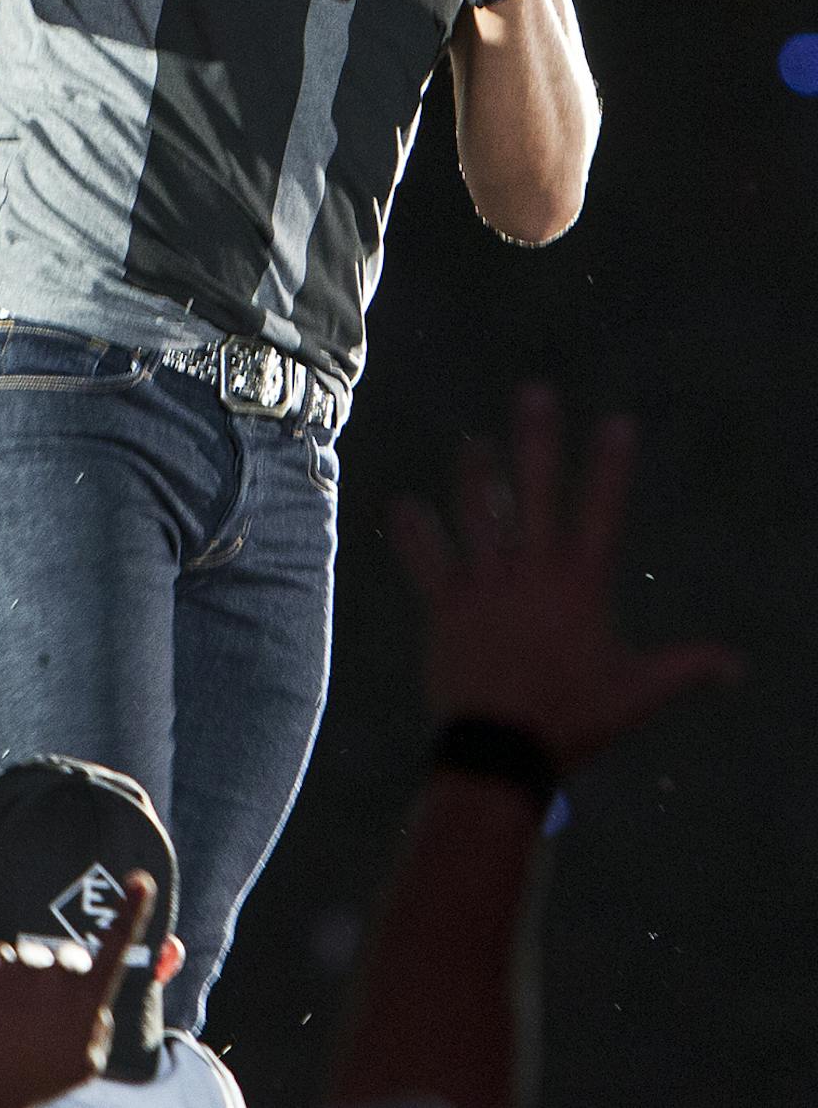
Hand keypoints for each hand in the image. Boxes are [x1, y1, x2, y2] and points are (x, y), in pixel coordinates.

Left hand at [0, 873, 153, 1107]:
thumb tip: (100, 1000)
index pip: (115, 947)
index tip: (139, 880)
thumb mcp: (86, 1061)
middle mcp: (54, 975)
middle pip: (64, 956)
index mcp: (85, 998)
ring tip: (10, 1017)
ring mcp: (18, 968)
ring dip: (21, 978)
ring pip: (26, 957)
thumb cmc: (40, 1077)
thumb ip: (98, 1023)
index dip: (131, 912)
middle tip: (41, 1015)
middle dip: (57, 976)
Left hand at [391, 386, 740, 773]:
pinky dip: (413, 533)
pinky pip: (425, 560)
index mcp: (580, 587)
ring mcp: (485, 585)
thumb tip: (738, 665)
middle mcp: (532, 573)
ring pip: (477, 516)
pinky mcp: (444, 605)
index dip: (609, 468)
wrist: (504, 748)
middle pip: (536, 495)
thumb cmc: (574, 720)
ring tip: (472, 443)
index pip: (600, 514)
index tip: (616, 423)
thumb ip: (685, 668)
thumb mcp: (638, 692)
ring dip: (475, 477)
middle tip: (535, 393)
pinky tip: (402, 504)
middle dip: (537, 442)